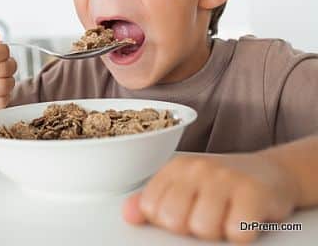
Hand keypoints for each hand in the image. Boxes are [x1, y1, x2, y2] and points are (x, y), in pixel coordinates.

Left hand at [122, 153, 297, 242]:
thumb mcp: (185, 186)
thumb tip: (127, 214)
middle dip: (190, 227)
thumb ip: (154, 200)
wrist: (273, 172)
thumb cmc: (223, 184)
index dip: (167, 220)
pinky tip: (244, 217)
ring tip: (226, 216)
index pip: (151, 207)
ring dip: (218, 231)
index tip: (185, 212)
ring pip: (203, 228)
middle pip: (173, 220)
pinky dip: (242, 233)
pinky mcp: (254, 192)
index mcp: (175, 168)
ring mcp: (225, 178)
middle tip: (208, 215)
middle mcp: (197, 168)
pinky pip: (237, 232)